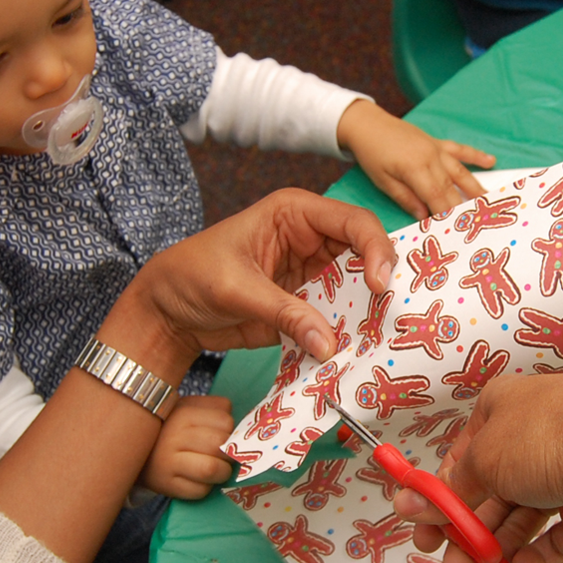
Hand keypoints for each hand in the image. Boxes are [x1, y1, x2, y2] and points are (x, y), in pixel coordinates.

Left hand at [113, 189, 396, 373]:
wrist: (167, 311)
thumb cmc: (192, 276)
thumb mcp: (237, 289)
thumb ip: (285, 314)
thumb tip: (329, 344)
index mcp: (296, 213)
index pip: (354, 222)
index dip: (375, 249)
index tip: (379, 284)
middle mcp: (312, 239)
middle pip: (366, 254)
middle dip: (382, 281)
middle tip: (395, 312)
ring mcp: (313, 273)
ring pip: (358, 287)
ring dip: (370, 310)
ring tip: (385, 335)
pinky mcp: (308, 305)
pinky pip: (339, 315)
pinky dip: (350, 331)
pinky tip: (361, 348)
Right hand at [138, 395, 235, 498]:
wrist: (134, 451)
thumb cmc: (172, 428)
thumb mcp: (189, 408)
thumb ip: (215, 408)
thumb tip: (241, 424)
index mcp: (184, 414)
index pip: (226, 421)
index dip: (232, 431)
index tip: (225, 436)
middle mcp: (175, 437)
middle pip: (221, 445)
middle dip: (229, 453)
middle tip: (223, 455)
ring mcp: (169, 462)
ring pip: (212, 469)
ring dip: (222, 472)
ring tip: (217, 469)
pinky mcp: (167, 485)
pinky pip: (200, 490)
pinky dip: (206, 488)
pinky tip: (199, 480)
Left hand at [336, 100, 494, 220]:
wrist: (367, 124)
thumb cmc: (371, 154)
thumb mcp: (383, 181)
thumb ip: (406, 199)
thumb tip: (424, 217)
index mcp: (415, 168)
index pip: (436, 196)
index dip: (446, 213)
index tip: (456, 228)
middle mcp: (430, 157)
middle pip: (451, 187)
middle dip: (464, 206)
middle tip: (478, 223)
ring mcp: (436, 149)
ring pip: (461, 171)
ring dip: (476, 187)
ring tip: (489, 201)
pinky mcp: (436, 142)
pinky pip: (460, 150)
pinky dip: (476, 156)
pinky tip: (490, 161)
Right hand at [393, 375, 562, 562]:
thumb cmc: (548, 436)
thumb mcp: (484, 459)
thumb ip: (450, 489)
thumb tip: (410, 503)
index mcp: (507, 406)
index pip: (465, 452)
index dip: (440, 492)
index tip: (421, 528)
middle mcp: (540, 433)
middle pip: (494, 487)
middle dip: (466, 528)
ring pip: (526, 513)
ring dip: (495, 545)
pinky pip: (561, 532)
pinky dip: (538, 551)